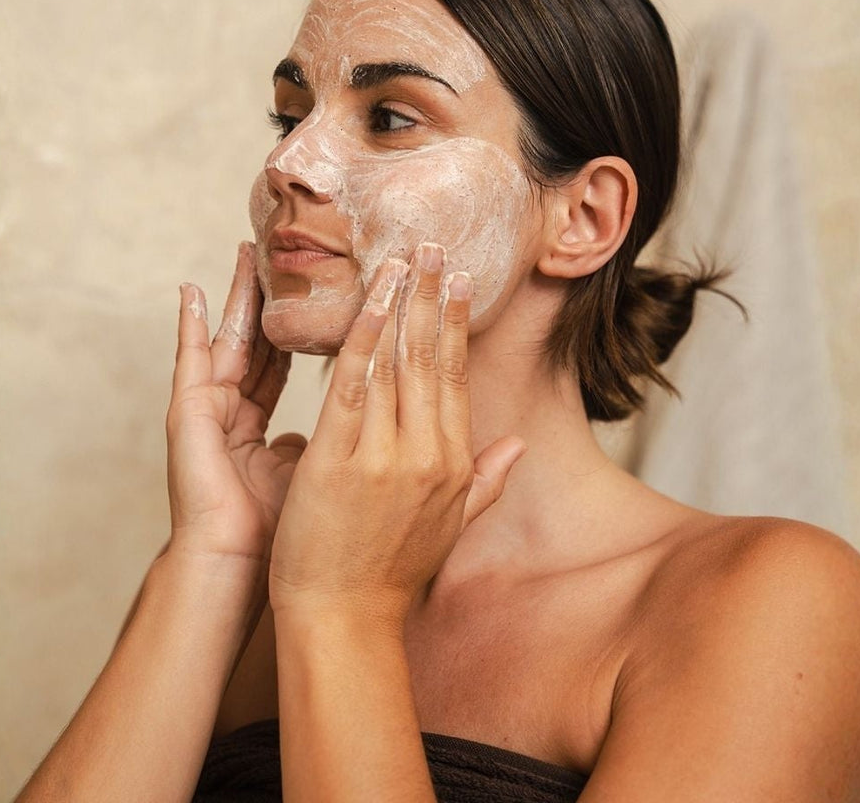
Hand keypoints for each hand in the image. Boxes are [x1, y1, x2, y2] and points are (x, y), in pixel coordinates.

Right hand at [165, 241, 308, 562]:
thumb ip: (310, 447)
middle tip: (282, 249)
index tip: (317, 286)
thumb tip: (322, 434)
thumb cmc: (276, 535)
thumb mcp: (305, 476)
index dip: (297, 325)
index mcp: (253, 424)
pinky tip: (191, 291)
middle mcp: (227, 411)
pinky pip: (190, 360)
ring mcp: (204, 410)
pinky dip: (189, 325)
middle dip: (268, 296)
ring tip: (249, 252)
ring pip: (229, 339)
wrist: (236, 566)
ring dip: (238, 297)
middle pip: (255, 340)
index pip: (281, 361)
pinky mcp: (187, 415)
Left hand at [267, 242, 527, 625]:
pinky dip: (360, 341)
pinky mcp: (340, 462)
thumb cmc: (388, 574)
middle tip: (432, 242)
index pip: (454, 377)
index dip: (455, 324)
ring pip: (395, 364)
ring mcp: (384, 457)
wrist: (344, 617)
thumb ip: (486, 480)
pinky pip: (352, 388)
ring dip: (398, 303)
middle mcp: (425, 455)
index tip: (459, 279)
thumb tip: (519, 447)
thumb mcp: (450, 526)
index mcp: (450, 463)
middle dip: (432, 296)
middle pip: (430, 359)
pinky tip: (365, 302)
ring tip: (400, 255)